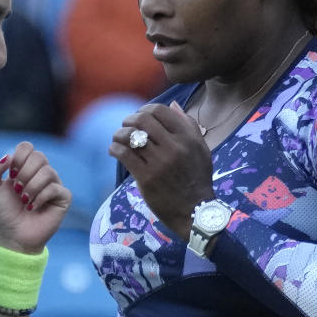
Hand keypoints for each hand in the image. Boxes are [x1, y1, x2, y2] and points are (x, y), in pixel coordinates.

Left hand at [0, 141, 70, 254]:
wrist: (12, 235)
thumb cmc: (2, 212)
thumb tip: (7, 157)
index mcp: (24, 167)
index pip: (27, 147)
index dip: (19, 157)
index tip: (10, 173)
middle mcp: (40, 173)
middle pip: (39, 156)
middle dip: (25, 173)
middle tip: (16, 189)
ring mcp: (53, 184)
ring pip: (48, 172)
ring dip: (32, 187)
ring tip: (24, 201)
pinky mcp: (63, 198)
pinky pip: (56, 188)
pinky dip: (41, 197)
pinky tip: (33, 208)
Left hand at [109, 102, 213, 238]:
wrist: (196, 212)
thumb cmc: (198, 179)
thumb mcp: (201, 149)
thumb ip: (189, 125)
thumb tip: (173, 104)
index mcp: (187, 137)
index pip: (159, 110)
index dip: (145, 109)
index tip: (139, 117)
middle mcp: (174, 147)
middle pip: (142, 120)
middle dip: (129, 120)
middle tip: (126, 126)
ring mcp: (159, 162)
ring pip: (129, 136)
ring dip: (119, 134)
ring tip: (118, 139)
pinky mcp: (146, 178)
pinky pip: (123, 154)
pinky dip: (114, 148)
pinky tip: (115, 151)